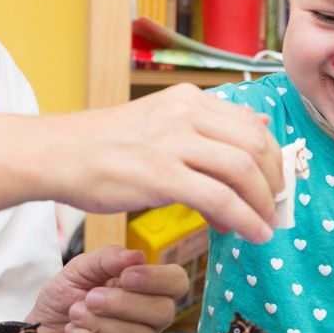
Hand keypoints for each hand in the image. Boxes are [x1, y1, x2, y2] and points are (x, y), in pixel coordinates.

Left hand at [26, 246, 189, 332]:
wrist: (35, 332)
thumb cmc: (62, 300)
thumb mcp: (79, 269)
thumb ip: (106, 258)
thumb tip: (137, 255)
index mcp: (145, 289)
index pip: (176, 282)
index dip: (157, 278)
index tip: (126, 276)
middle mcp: (148, 319)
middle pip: (164, 312)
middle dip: (124, 303)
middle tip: (91, 298)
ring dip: (103, 323)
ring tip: (76, 314)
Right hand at [47, 84, 281, 243]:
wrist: (57, 154)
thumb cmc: (106, 146)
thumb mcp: (162, 121)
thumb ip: (207, 126)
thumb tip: (258, 126)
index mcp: (189, 99)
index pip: (252, 124)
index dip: (273, 158)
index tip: (276, 184)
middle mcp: (186, 112)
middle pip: (256, 144)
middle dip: (274, 181)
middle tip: (276, 207)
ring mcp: (173, 142)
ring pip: (243, 169)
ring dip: (264, 203)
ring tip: (265, 226)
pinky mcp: (161, 174)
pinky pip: (219, 198)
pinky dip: (243, 218)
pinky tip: (250, 233)